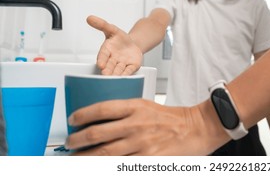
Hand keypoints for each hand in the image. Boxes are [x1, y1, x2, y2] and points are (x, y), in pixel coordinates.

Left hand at [64, 99, 223, 155]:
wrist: (196, 128)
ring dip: (84, 157)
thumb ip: (125, 112)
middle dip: (76, 140)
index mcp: (136, 107)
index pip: (101, 109)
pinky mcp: (148, 160)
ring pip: (103, 153)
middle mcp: (136, 124)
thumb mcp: (147, 105)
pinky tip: (98, 167)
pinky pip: (120, 166)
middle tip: (69, 143)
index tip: (72, 120)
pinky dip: (106, 167)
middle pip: (97, 133)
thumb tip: (99, 121)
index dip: (82, 115)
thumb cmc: (172, 117)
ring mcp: (141, 144)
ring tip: (75, 158)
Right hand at [87, 15, 142, 74]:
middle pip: (110, 66)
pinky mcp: (131, 67)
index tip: (100, 65)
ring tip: (115, 78)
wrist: (132, 45)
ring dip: (116, 74)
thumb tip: (89, 18)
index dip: (101, 60)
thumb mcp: (112, 29)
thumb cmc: (119, 39)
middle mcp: (113, 59)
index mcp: (107, 50)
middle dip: (108, 70)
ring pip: (118, 70)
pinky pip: (129, 71)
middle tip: (106, 75)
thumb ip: (101, 24)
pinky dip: (127, 74)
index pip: (103, 55)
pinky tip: (126, 77)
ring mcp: (122, 64)